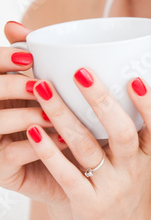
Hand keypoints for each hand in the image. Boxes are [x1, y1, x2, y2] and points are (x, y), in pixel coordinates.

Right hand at [0, 20, 70, 207]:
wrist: (75, 181)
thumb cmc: (74, 130)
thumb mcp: (71, 99)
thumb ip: (70, 70)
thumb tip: (67, 38)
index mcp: (4, 90)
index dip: (4, 58)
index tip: (30, 56)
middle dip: (13, 86)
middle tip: (43, 85)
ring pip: (0, 122)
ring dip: (27, 115)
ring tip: (54, 115)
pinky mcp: (2, 169)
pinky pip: (13, 154)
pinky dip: (39, 147)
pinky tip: (63, 141)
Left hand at [25, 65, 150, 219]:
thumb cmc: (134, 192)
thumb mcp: (149, 159)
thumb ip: (147, 123)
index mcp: (150, 155)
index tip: (134, 78)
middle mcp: (134, 170)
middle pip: (121, 132)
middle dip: (100, 100)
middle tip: (79, 71)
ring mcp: (111, 189)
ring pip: (86, 148)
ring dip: (62, 116)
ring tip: (42, 88)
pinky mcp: (88, 205)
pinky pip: (67, 176)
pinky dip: (49, 152)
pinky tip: (32, 131)